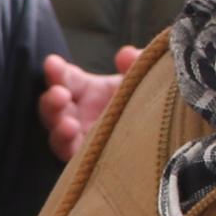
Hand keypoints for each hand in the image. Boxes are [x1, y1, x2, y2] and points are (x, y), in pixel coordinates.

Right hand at [38, 43, 136, 162]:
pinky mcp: (88, 160)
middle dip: (52, 100)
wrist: (163, 132)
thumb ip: (137, 63)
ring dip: (58, 127)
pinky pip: (71, 157)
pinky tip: (77, 142)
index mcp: (87, 90)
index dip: (56, 71)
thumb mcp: (145, 77)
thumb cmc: (148, 99)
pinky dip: (70, 148)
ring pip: (58, 134)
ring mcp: (81, 138)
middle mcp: (78, 114)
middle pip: (54, 107)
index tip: (53, 63)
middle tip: (60, 94)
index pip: (64, 78)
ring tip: (68, 124)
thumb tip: (125, 55)